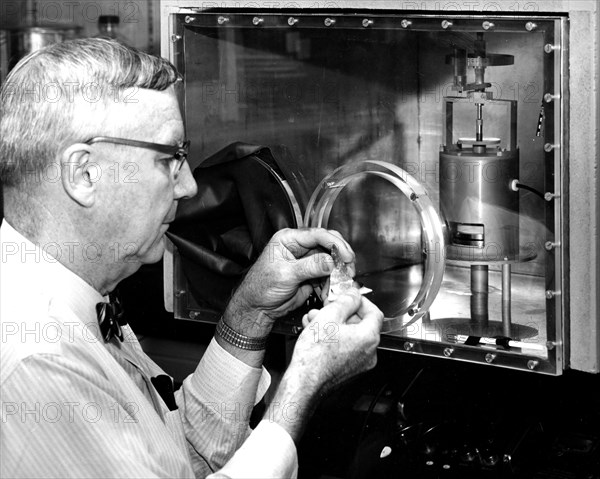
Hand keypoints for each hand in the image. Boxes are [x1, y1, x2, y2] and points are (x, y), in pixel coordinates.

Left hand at [226, 228, 355, 333]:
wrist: (258, 308)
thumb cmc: (262, 287)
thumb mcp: (286, 274)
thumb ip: (310, 266)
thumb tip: (331, 261)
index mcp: (289, 239)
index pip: (317, 234)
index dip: (335, 244)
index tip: (347, 255)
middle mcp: (299, 247)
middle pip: (328, 245)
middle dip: (341, 257)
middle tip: (350, 269)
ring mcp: (307, 261)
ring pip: (331, 261)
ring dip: (338, 273)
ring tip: (342, 283)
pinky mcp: (311, 275)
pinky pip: (328, 276)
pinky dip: (332, 284)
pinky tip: (330, 292)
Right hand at [292, 288, 382, 392]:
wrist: (304, 383)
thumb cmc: (314, 355)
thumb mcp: (329, 316)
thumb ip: (345, 301)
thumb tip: (353, 294)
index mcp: (369, 337)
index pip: (374, 312)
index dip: (360, 301)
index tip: (349, 297)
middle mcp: (369, 352)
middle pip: (361, 324)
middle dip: (341, 313)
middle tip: (326, 308)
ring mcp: (360, 364)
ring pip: (351, 336)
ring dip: (334, 325)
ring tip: (315, 321)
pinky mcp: (350, 371)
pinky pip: (346, 348)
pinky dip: (334, 339)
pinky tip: (317, 335)